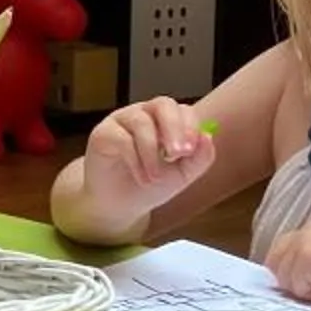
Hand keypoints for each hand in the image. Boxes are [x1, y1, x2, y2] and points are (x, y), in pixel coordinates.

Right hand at [74, 97, 214, 225]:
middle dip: (173, 128)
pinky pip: (121, 138)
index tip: (191, 150)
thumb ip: (199, 158)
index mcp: (167, 121)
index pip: (183, 110)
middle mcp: (145, 114)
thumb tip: (208, 137)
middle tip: (178, 154)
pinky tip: (140, 177)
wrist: (120, 206)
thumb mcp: (182, 175)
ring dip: (152, 153)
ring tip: (154, 178)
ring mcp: (122, 121)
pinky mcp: (103, 133)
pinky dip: (135, 160)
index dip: (190, 126)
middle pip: (162, 104)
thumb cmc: (151, 185)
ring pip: (141, 122)